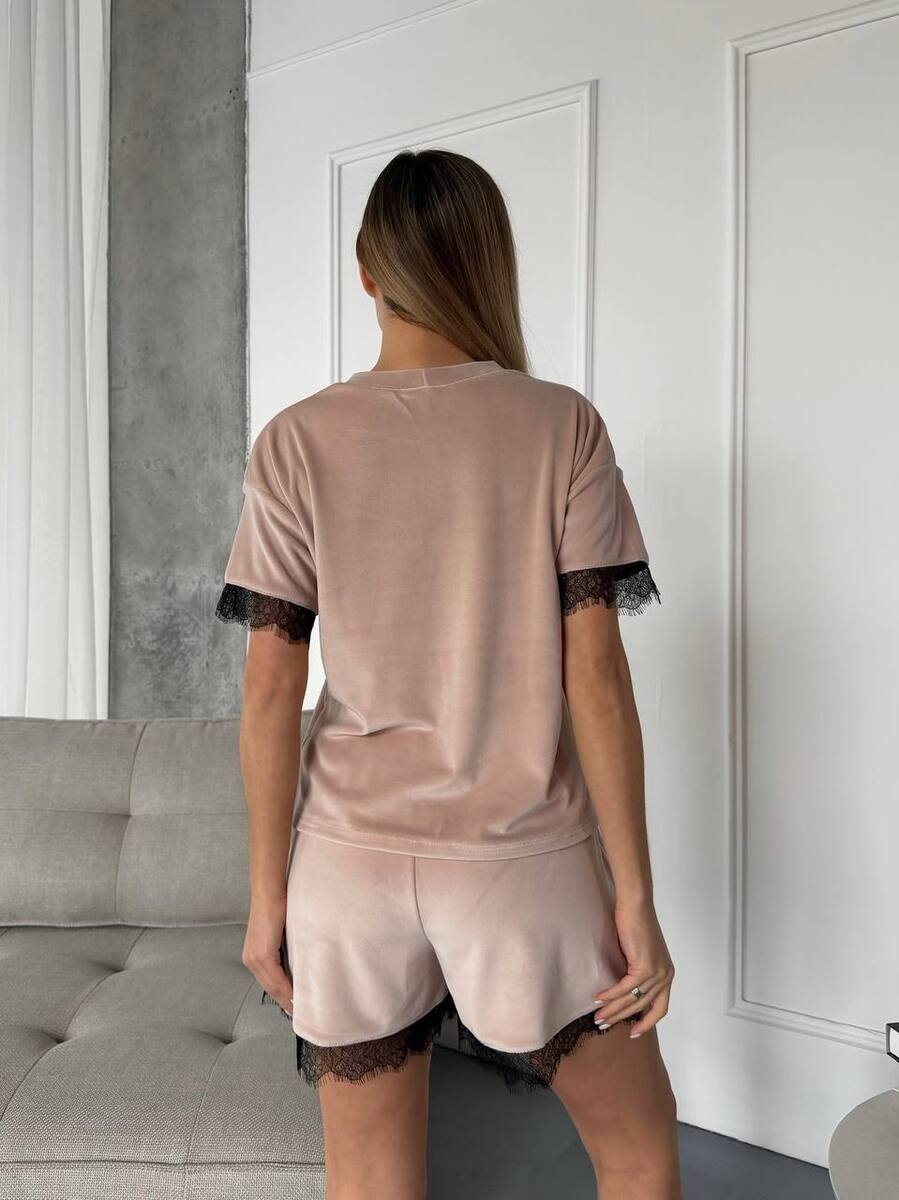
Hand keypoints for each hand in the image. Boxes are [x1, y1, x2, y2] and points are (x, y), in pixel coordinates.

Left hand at [242, 896, 292, 1016]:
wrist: (270, 892)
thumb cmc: (277, 908)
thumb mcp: (279, 934)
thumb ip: (283, 950)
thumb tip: (295, 964)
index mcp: (254, 956)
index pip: (269, 984)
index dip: (282, 998)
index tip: (295, 1007)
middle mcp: (251, 960)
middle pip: (270, 989)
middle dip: (286, 1003)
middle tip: (300, 1014)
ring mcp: (254, 958)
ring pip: (272, 986)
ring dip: (287, 998)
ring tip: (302, 1008)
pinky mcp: (262, 953)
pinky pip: (275, 978)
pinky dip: (286, 988)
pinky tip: (296, 996)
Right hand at [592, 899, 673, 1037]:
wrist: (636, 905)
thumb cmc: (635, 924)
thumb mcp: (640, 954)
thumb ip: (637, 972)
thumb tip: (624, 992)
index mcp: (667, 975)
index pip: (660, 1008)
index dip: (647, 1023)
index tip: (632, 1033)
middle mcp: (665, 977)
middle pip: (642, 1007)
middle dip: (621, 1018)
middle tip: (603, 1025)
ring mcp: (657, 973)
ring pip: (632, 1000)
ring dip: (612, 1010)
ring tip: (597, 1017)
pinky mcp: (644, 967)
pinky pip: (625, 988)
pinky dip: (610, 995)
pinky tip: (597, 998)